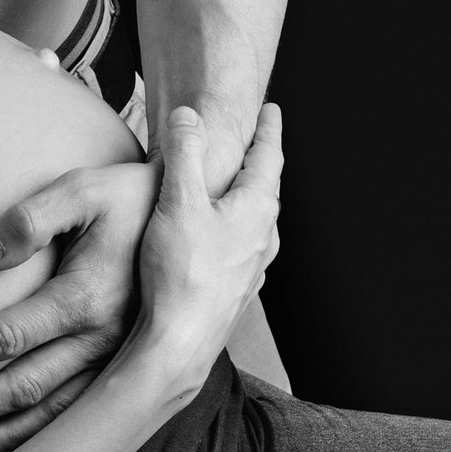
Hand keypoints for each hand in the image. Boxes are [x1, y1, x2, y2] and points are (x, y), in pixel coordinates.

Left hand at [0, 160, 156, 451]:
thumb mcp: (82, 189)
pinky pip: (80, 413)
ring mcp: (118, 361)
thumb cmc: (128, 199)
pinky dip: (44, 437)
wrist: (196, 221)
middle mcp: (103, 341)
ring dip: (3, 434)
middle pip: (23, 385)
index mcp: (85, 299)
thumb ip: (30, 218)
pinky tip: (14, 450)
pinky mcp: (127, 369)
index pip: (6, 336)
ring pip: (52, 412)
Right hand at [134, 105, 282, 376]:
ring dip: (248, 197)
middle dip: (261, 161)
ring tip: (239, 187)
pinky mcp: (236, 288)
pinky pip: (243, 245)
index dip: (268, 130)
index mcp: (255, 208)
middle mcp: (263, 236)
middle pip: (266, 188)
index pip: (268, 157)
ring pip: (257, 220)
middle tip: (259, 140)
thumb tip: (190, 115)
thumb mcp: (178, 201)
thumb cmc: (180, 272)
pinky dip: (235, 228)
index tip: (272, 110)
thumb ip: (185, 154)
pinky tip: (223, 239)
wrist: (180, 342)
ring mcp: (253, 266)